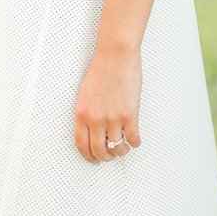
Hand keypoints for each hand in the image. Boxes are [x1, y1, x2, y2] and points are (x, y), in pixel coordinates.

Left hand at [73, 45, 142, 162]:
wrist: (115, 56)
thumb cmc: (101, 71)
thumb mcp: (85, 94)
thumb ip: (88, 113)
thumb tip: (92, 130)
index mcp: (82, 113)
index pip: (81, 144)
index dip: (88, 156)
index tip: (93, 159)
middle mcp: (96, 118)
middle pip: (100, 151)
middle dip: (106, 157)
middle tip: (110, 155)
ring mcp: (113, 118)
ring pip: (117, 148)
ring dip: (121, 151)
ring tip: (123, 146)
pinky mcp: (130, 115)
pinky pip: (133, 139)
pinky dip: (135, 143)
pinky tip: (134, 138)